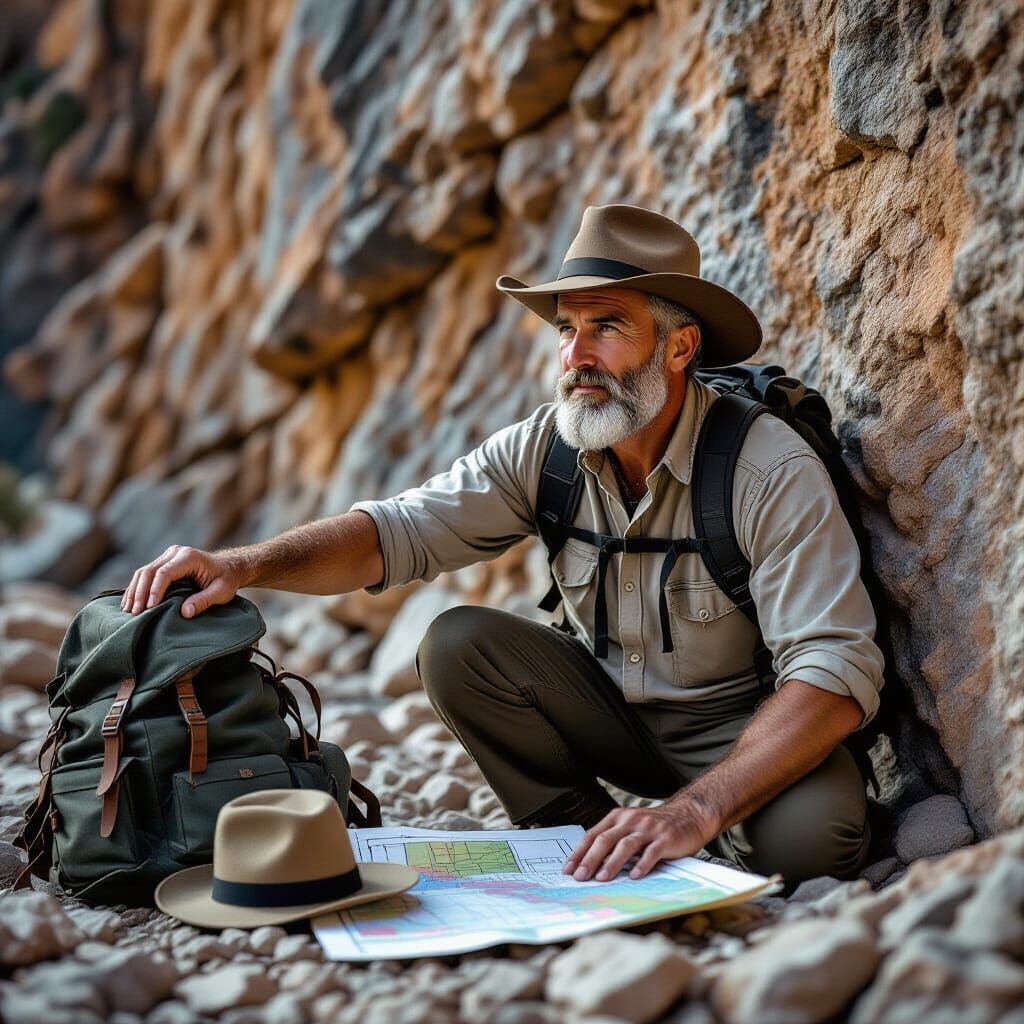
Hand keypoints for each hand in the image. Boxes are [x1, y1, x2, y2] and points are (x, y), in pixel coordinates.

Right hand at [121, 545, 243, 617]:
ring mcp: (168, 555)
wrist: (229, 567)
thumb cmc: (226, 580)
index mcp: (190, 557)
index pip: (165, 572)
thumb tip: (185, 612)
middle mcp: (176, 552)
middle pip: (149, 571)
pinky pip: (146, 574)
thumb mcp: (222, 592)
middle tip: (134, 613)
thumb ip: (204, 600)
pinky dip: (137, 588)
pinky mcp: (164, 562)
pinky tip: (130, 603)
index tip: (150, 608)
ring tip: (128, 611)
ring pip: (144, 572)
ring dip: (134, 591)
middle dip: (140, 593)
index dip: (155, 590)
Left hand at [562, 798, 717, 881]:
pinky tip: (634, 876)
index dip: (579, 852)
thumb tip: (590, 865)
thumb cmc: (654, 827)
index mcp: (618, 817)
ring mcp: (648, 828)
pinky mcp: (666, 838)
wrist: (688, 816)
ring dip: (612, 863)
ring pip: (625, 845)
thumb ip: (613, 840)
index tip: (569, 869)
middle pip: (606, 839)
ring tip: (602, 878)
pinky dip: (641, 864)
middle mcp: (631, 820)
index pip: (593, 835)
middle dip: (590, 859)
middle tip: (581, 877)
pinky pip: (651, 852)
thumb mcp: (630, 827)